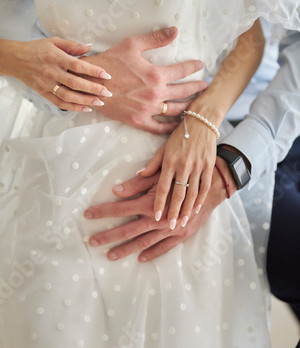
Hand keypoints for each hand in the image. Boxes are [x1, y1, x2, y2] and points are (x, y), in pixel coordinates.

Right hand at [0, 36, 112, 110]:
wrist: (15, 59)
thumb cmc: (37, 49)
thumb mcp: (54, 41)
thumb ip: (72, 45)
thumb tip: (89, 46)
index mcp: (55, 57)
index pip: (77, 65)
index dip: (93, 71)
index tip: (106, 75)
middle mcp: (51, 72)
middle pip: (75, 83)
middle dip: (93, 89)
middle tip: (107, 93)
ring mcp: (46, 84)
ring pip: (68, 96)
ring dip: (85, 100)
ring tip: (99, 103)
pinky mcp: (43, 93)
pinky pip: (59, 103)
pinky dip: (73, 107)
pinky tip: (85, 108)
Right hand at [81, 27, 207, 133]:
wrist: (90, 83)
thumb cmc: (110, 62)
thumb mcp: (132, 45)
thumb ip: (155, 39)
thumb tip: (174, 30)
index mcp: (155, 75)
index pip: (182, 71)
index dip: (193, 67)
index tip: (200, 65)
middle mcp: (155, 94)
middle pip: (184, 92)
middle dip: (197, 88)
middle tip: (205, 85)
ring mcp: (148, 110)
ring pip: (176, 111)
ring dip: (189, 106)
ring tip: (197, 103)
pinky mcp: (139, 121)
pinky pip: (160, 128)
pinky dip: (171, 127)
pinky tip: (179, 124)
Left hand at [84, 157, 236, 261]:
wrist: (212, 185)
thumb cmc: (185, 175)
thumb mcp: (161, 175)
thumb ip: (138, 184)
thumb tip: (116, 190)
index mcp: (151, 203)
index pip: (120, 209)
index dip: (103, 212)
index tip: (87, 215)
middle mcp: (158, 219)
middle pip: (127, 230)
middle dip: (108, 236)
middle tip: (91, 242)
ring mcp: (170, 229)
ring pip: (143, 242)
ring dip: (125, 249)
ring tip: (110, 255)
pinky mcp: (181, 235)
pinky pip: (164, 247)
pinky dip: (152, 253)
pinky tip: (140, 258)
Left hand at [139, 113, 216, 228]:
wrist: (202, 122)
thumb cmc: (179, 136)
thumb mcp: (163, 148)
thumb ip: (152, 164)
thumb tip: (138, 174)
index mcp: (170, 161)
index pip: (163, 186)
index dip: (159, 202)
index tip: (156, 216)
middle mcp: (184, 165)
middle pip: (178, 193)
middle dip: (174, 211)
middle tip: (170, 226)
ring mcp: (198, 166)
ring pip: (192, 193)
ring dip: (187, 209)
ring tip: (183, 223)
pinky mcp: (208, 166)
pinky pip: (204, 186)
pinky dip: (201, 199)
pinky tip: (196, 209)